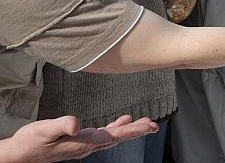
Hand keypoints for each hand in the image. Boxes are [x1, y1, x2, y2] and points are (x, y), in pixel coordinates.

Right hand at [5, 115, 157, 162]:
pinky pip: (103, 135)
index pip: (115, 135)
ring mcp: (84, 145)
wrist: (18, 155)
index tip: (151, 126)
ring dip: (129, 129)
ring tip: (145, 123)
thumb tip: (77, 125)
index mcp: (83, 142)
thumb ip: (62, 125)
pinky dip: (115, 127)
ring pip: (113, 136)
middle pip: (118, 137)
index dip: (133, 130)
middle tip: (155, 125)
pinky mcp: (79, 141)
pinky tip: (120, 120)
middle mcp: (87, 146)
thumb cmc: (30, 142)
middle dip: (137, 131)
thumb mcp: (45, 129)